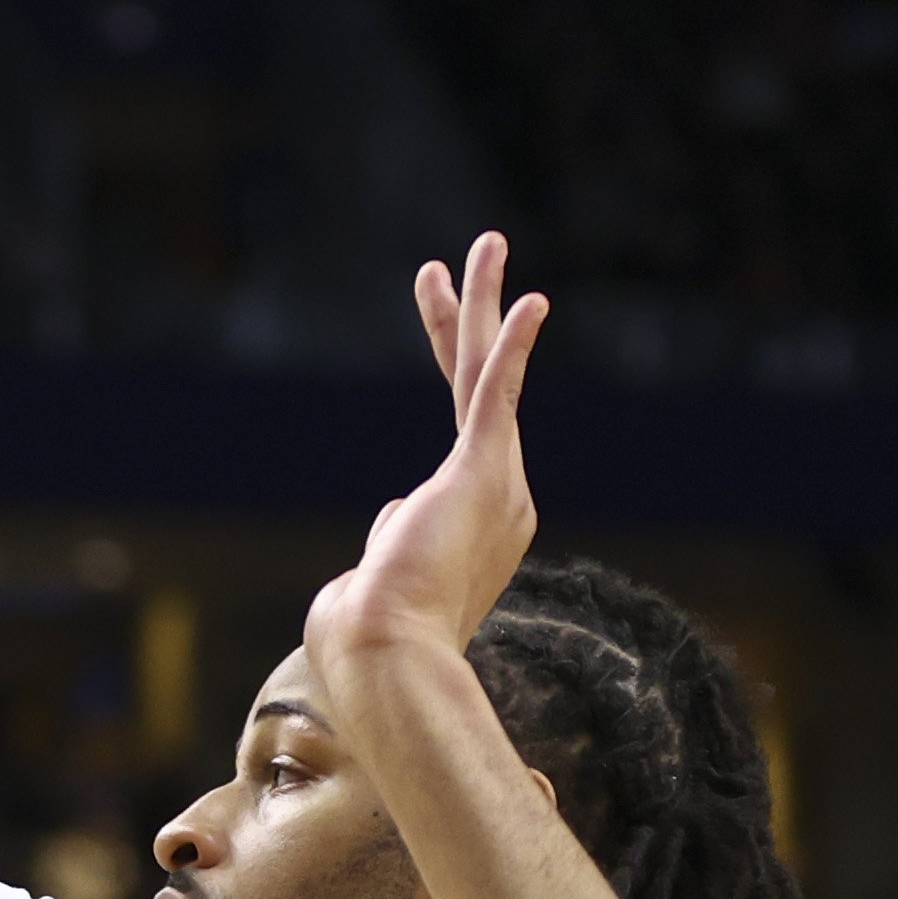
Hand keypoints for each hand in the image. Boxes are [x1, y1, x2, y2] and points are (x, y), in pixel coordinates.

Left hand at [299, 229, 549, 691]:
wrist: (386, 655)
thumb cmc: (369, 632)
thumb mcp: (382, 576)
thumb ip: (398, 536)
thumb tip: (399, 513)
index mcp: (479, 520)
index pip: (467, 432)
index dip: (448, 364)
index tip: (433, 315)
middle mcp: (503, 496)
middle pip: (482, 387)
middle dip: (473, 317)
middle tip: (472, 256)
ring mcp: (497, 483)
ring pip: (485, 375)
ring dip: (483, 305)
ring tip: (485, 243)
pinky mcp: (480, 473)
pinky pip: (495, 396)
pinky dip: (509, 347)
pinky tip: (528, 299)